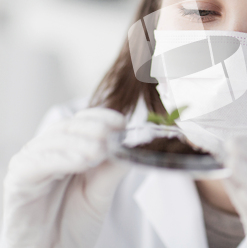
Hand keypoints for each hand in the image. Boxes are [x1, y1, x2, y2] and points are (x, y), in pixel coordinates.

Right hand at [1, 107, 129, 247]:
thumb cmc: (74, 222)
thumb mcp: (102, 191)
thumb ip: (113, 167)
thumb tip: (132, 143)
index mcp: (69, 148)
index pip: (85, 121)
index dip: (103, 118)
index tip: (122, 123)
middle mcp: (48, 150)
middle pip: (69, 126)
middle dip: (92, 128)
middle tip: (110, 136)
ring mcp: (31, 163)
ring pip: (54, 141)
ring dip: (79, 142)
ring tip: (99, 151)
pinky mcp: (19, 180)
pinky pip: (37, 163)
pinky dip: (60, 159)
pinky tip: (80, 161)